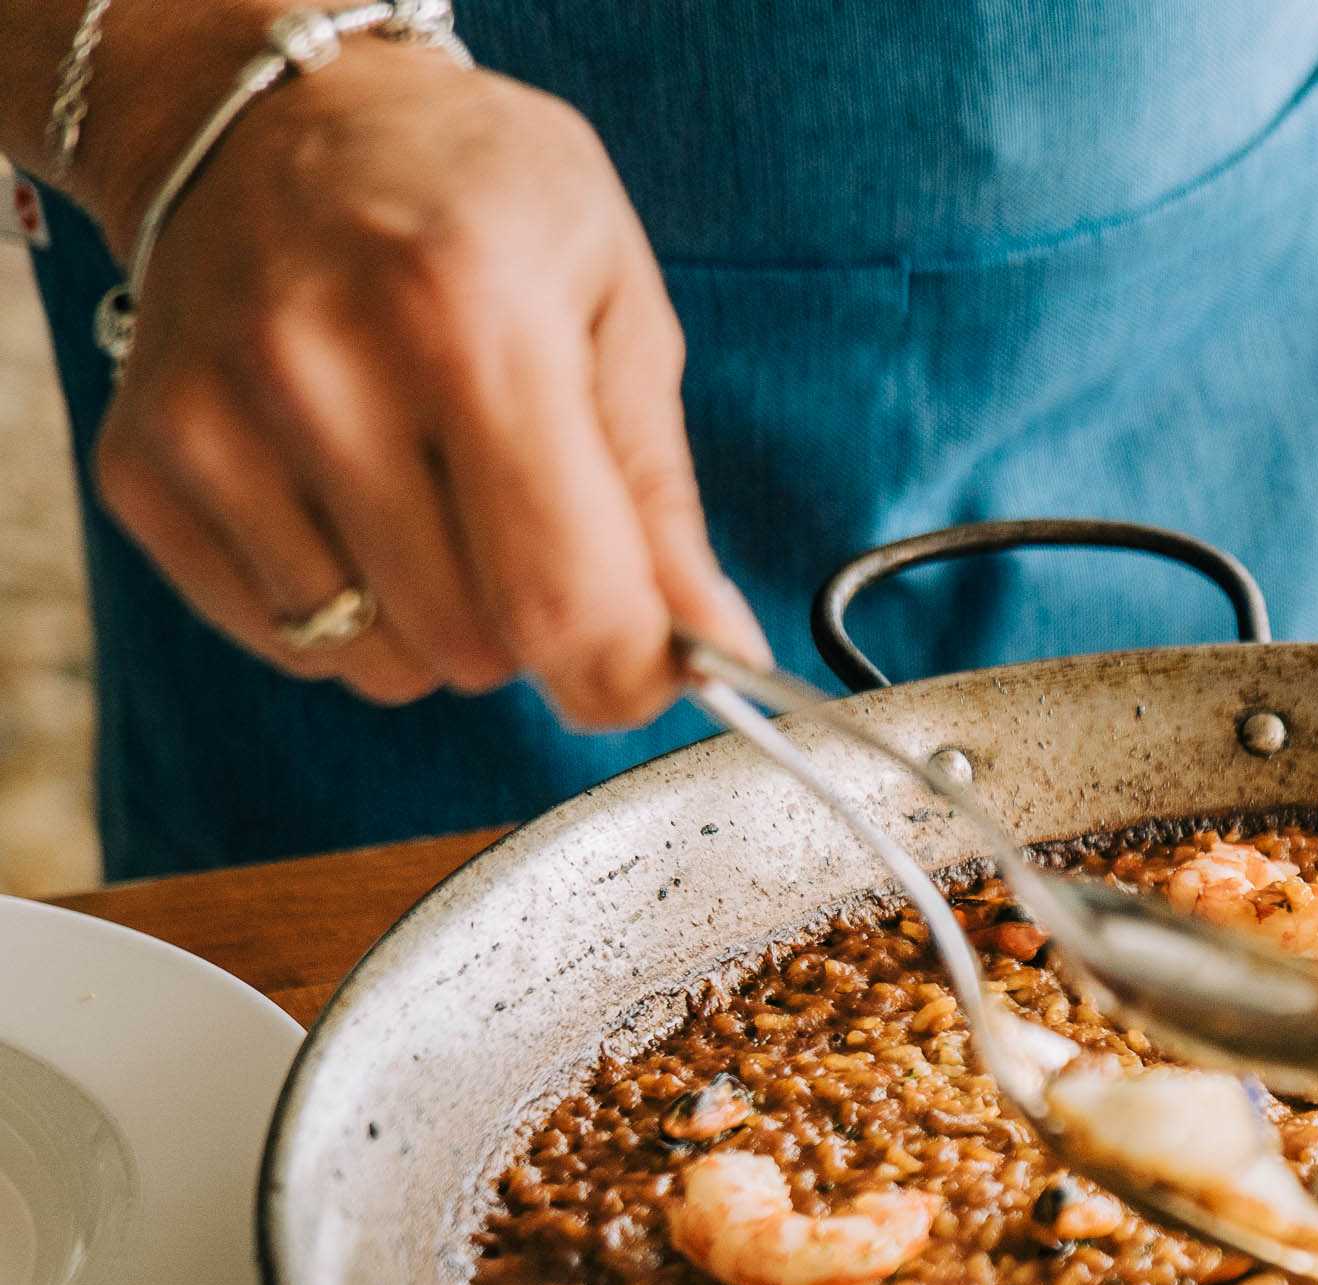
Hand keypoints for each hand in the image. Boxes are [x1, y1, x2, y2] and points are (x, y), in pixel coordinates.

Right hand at [78, 32, 760, 724]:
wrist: (274, 114)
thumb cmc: (477, 202)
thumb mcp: (613, 305)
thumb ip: (659, 497)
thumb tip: (715, 651)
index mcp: (470, 319)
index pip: (559, 594)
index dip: (626, 675)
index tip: (652, 674)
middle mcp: (319, 370)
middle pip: (472, 647)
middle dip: (533, 625)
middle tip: (529, 518)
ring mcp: (213, 421)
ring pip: (376, 662)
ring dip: (435, 622)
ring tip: (433, 491)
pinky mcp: (141, 467)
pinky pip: (284, 638)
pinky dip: (344, 609)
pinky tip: (351, 495)